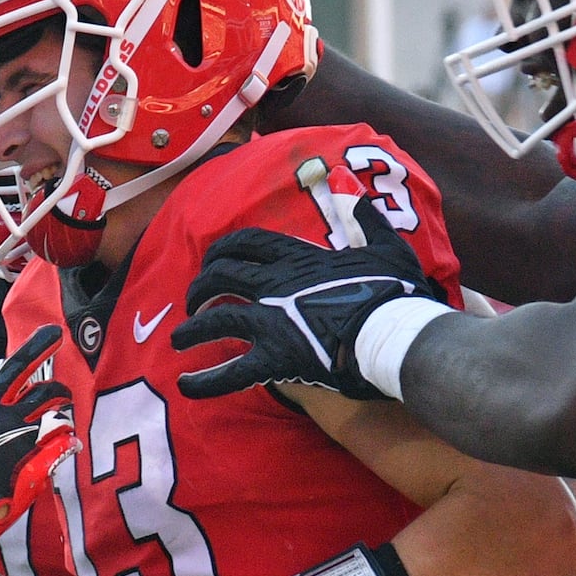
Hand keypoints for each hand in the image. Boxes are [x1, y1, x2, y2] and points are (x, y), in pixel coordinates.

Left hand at [171, 217, 439, 403]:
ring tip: (180, 340)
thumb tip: (351, 188)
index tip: (214, 259)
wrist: (395, 333)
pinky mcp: (275, 358)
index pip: (246, 244)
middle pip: (220, 277)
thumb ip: (364, 217)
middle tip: (194, 301)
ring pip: (215, 319)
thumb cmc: (394, 292)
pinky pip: (230, 372)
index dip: (224, 250)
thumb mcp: (384, 245)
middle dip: (201, 287)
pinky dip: (204, 381)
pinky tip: (186, 386)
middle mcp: (274, 285)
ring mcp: (271, 321)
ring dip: (192, 330)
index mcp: (297, 258)